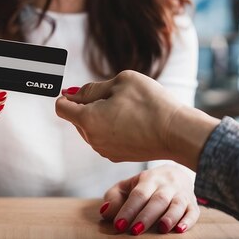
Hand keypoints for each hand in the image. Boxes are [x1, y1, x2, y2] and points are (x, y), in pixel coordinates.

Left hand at [55, 70, 181, 162]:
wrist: (176, 133)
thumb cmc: (150, 103)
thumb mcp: (120, 82)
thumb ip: (92, 88)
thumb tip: (70, 94)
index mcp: (87, 119)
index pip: (61, 107)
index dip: (68, 96)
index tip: (83, 91)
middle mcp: (91, 139)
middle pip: (76, 118)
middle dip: (88, 105)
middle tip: (116, 97)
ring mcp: (104, 150)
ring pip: (91, 128)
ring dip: (101, 117)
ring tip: (128, 110)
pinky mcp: (117, 156)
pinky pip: (105, 138)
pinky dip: (112, 129)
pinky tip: (133, 123)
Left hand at [100, 164, 198, 233]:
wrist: (176, 172)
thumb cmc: (146, 185)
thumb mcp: (127, 186)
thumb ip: (113, 197)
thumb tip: (105, 212)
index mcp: (148, 180)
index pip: (138, 195)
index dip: (128, 210)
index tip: (118, 225)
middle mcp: (166, 185)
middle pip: (157, 200)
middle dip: (146, 216)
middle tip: (134, 231)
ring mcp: (181, 194)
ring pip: (177, 204)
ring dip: (170, 217)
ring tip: (161, 229)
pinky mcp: (192, 204)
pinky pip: (193, 212)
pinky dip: (188, 221)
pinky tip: (180, 230)